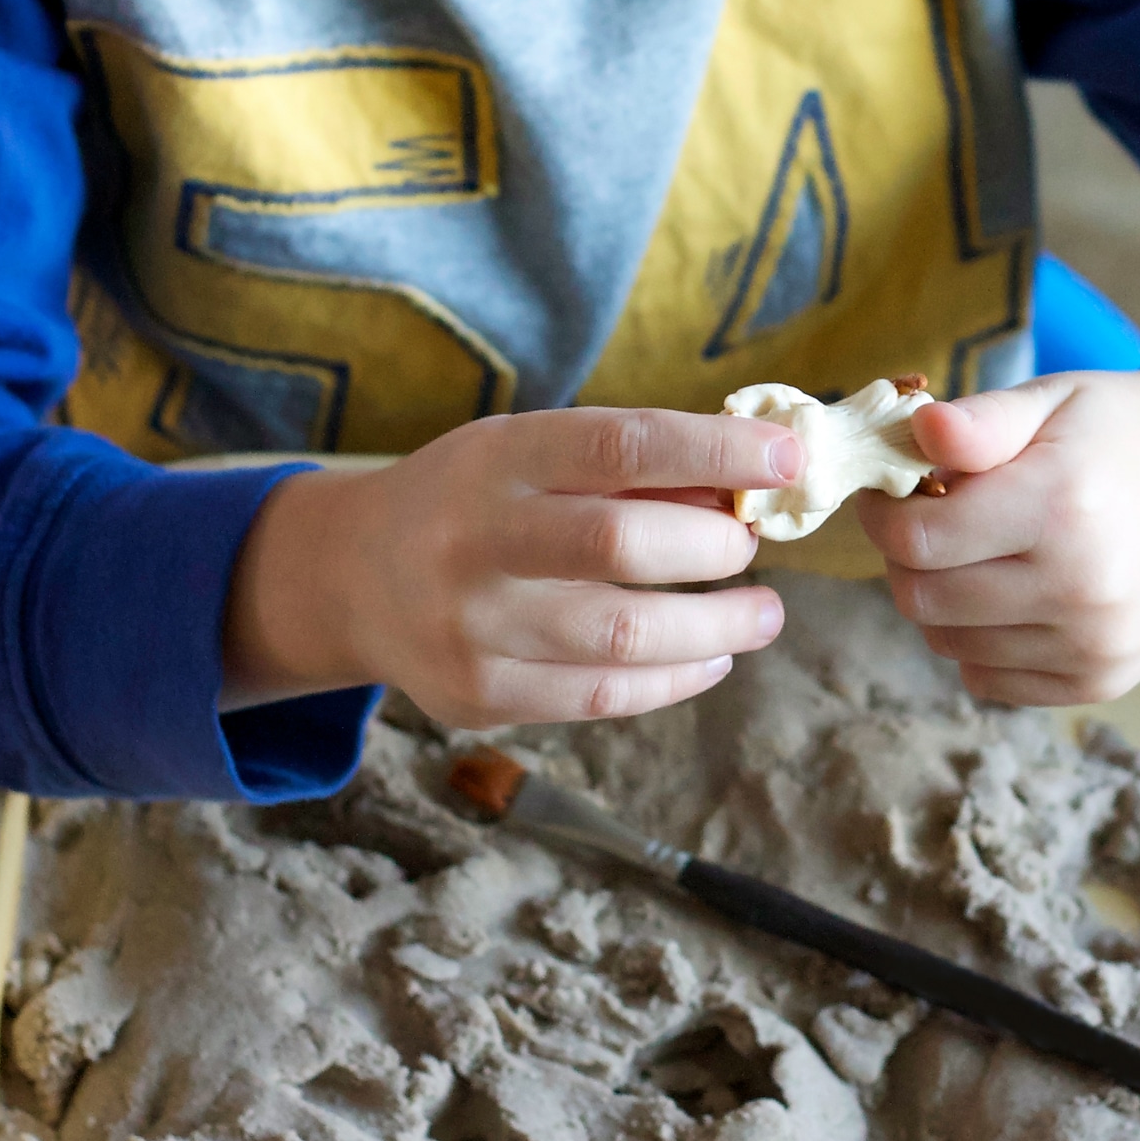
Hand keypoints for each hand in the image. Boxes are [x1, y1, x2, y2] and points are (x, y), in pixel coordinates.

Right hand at [221, 407, 798, 724]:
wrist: (353, 575)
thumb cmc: (474, 497)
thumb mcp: (529, 450)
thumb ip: (628, 468)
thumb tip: (747, 488)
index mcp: (495, 458)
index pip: (619, 444)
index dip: (714, 450)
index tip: (786, 457)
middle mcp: (474, 540)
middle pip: (618, 545)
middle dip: (713, 547)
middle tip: (753, 544)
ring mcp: (470, 628)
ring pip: (621, 638)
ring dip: (716, 627)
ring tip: (761, 614)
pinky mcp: (477, 696)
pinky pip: (600, 696)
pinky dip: (673, 678)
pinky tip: (708, 656)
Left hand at [856, 358, 1139, 704]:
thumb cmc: (1117, 432)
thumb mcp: (1051, 400)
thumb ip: (980, 420)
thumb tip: (915, 429)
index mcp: (1060, 505)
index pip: (918, 539)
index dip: (882, 514)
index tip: (885, 493)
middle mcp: (1081, 586)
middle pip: (922, 599)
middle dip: (904, 558)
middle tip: (923, 521)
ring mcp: (1094, 644)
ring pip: (947, 643)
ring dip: (939, 600)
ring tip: (971, 551)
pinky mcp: (1100, 680)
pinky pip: (988, 680)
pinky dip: (976, 642)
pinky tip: (1004, 593)